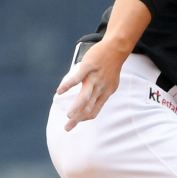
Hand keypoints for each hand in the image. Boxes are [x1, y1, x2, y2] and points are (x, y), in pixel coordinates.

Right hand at [56, 0, 151, 130]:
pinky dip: (68, 85)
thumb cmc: (111, 66)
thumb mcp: (110, 82)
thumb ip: (102, 92)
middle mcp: (100, 88)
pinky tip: (60, 91)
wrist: (116, 49)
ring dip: (76, 107)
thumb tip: (94, 101)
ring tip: (68, 115)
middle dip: (77, 119)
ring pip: (85, 96)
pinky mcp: (88, 67)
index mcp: (105, 93)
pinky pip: (77, 78)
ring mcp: (94, 78)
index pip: (95, 110)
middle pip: (88, 107)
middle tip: (67, 128)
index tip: (77, 121)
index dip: (85, 118)